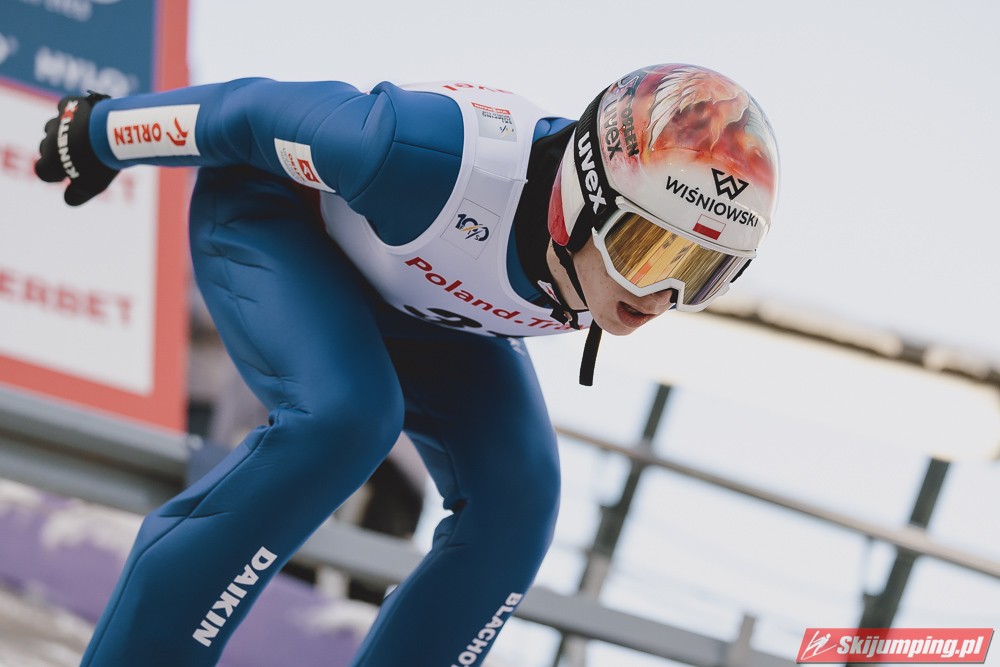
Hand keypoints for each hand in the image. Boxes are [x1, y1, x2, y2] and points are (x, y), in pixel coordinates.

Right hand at [35, 91, 119, 205]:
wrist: (111, 132)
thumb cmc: (100, 162)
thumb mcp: (91, 186)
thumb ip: (77, 196)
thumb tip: (68, 199)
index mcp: (50, 161)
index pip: (42, 171)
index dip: (54, 175)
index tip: (66, 176)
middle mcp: (49, 140)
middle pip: (46, 148)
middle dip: (58, 153)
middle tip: (79, 157)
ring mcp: (58, 121)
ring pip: (53, 127)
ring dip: (64, 133)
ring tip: (84, 138)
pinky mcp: (70, 105)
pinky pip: (65, 108)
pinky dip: (72, 114)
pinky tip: (85, 119)